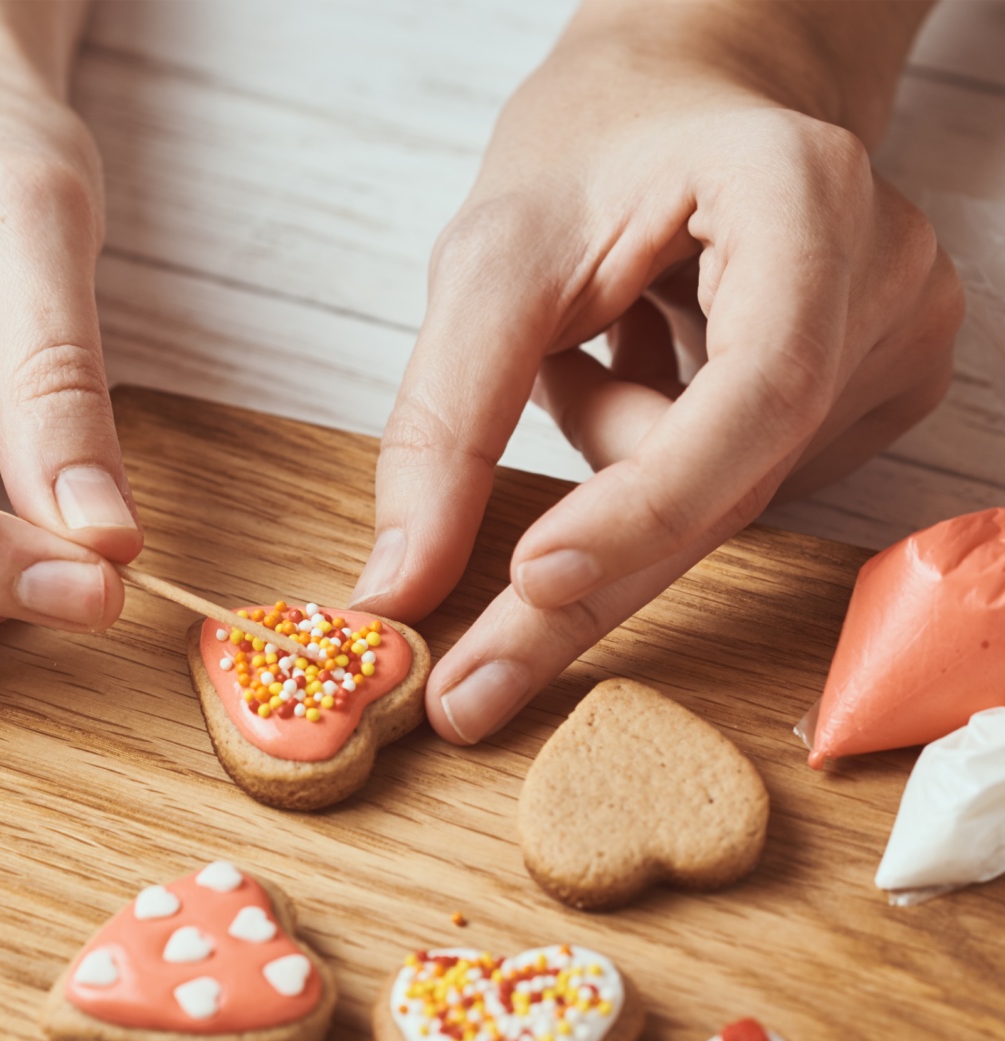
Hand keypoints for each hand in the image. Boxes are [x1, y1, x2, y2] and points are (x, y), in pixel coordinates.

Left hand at [353, 0, 962, 742]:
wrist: (689, 98)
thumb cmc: (600, 145)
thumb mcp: (491, 257)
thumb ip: (445, 420)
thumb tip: (403, 586)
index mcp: (803, 198)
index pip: (753, 392)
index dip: (646, 504)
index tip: (531, 582)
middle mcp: (880, 279)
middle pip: (734, 485)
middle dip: (590, 588)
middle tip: (472, 686)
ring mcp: (891, 344)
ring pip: (725, 500)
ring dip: (617, 468)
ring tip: (599, 344)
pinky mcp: (873, 397)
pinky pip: (741, 488)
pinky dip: (656, 462)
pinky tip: (648, 363)